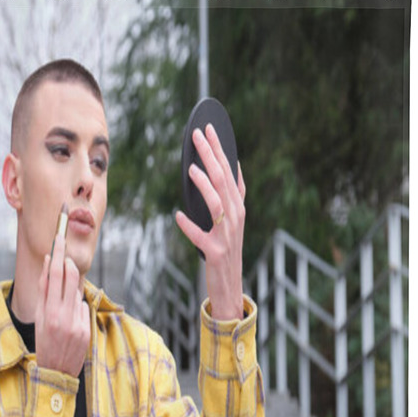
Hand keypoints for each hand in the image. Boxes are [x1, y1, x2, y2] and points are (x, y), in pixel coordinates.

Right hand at [34, 232, 90, 377]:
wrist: (55, 372)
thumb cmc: (44, 341)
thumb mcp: (38, 317)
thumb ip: (44, 291)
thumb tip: (50, 263)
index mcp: (48, 312)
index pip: (55, 275)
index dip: (58, 254)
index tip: (60, 237)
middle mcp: (63, 316)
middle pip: (71, 277)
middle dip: (69, 261)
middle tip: (66, 253)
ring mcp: (77, 323)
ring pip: (77, 292)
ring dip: (71, 290)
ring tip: (61, 304)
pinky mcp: (86, 330)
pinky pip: (82, 308)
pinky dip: (76, 308)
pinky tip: (70, 321)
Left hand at [175, 124, 245, 320]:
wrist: (230, 287)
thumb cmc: (226, 252)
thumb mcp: (233, 223)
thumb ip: (232, 197)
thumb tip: (232, 167)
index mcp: (238, 209)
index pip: (231, 173)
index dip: (221, 150)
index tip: (209, 129)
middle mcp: (236, 219)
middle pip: (223, 181)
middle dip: (210, 155)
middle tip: (197, 135)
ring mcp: (226, 236)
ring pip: (217, 203)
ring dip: (204, 184)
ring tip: (191, 169)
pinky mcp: (215, 253)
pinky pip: (201, 236)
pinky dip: (189, 226)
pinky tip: (179, 217)